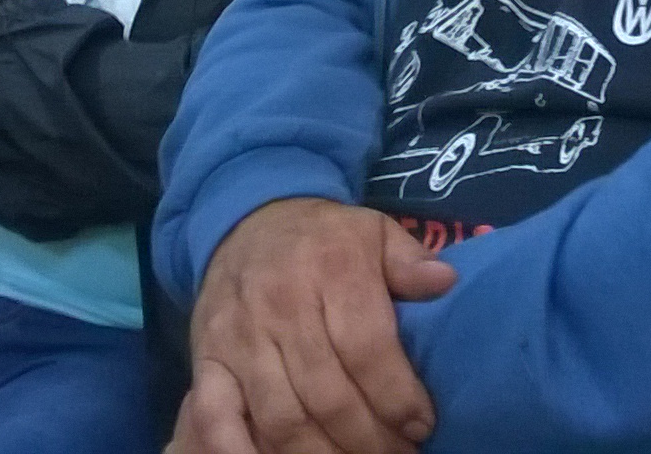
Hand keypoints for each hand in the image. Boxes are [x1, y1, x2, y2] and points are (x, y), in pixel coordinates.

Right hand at [185, 197, 456, 453]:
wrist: (245, 221)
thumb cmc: (323, 238)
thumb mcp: (373, 231)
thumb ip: (409, 260)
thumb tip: (445, 281)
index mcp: (331, 269)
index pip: (366, 349)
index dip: (397, 398)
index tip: (421, 425)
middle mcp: (281, 305)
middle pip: (327, 395)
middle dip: (368, 440)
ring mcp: (239, 338)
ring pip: (281, 419)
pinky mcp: (206, 360)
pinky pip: (215, 418)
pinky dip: (241, 453)